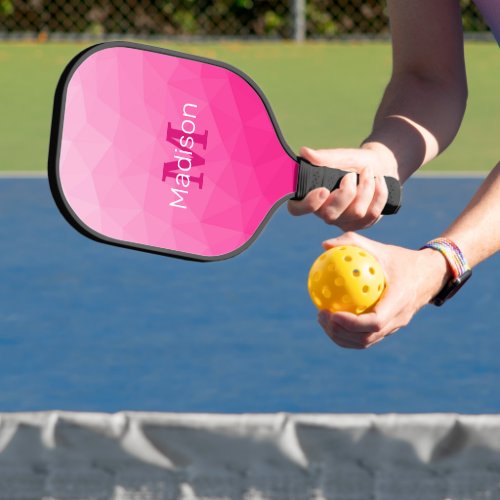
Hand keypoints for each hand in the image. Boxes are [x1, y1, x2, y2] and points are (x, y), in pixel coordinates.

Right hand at [288, 145, 397, 230]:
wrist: (379, 166)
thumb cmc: (354, 162)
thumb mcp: (341, 156)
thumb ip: (324, 157)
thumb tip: (304, 152)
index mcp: (312, 196)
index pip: (297, 209)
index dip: (308, 204)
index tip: (323, 190)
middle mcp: (324, 212)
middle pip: (330, 215)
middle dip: (346, 193)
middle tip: (351, 174)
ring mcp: (343, 221)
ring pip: (356, 213)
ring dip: (366, 187)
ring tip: (368, 172)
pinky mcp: (361, 224)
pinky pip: (372, 214)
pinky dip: (379, 193)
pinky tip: (379, 181)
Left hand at [316, 232, 450, 348]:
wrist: (429, 275)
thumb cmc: (401, 260)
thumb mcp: (380, 248)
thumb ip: (353, 243)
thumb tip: (325, 245)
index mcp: (399, 301)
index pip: (375, 322)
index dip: (352, 323)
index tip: (332, 313)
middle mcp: (398, 319)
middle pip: (366, 338)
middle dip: (340, 332)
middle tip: (321, 315)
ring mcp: (394, 327)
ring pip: (365, 342)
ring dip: (341, 336)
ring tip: (323, 319)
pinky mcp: (389, 329)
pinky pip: (366, 337)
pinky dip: (347, 334)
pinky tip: (332, 318)